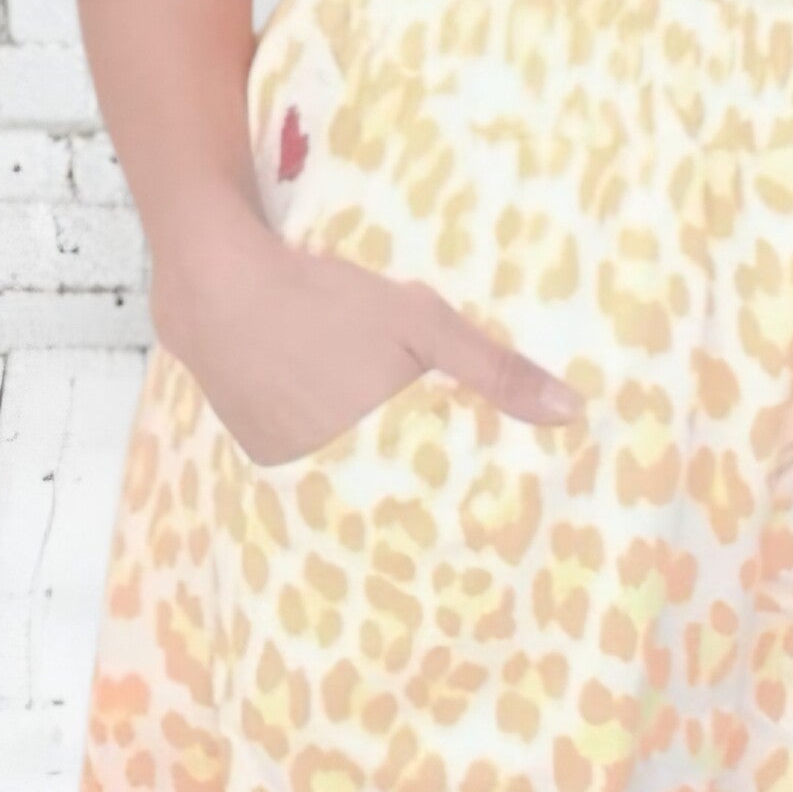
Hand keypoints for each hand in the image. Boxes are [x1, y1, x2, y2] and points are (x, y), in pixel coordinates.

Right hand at [149, 198, 588, 468]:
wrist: (219, 290)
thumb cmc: (327, 301)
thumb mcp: (421, 321)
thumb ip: (494, 369)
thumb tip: (573, 412)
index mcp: (384, 453)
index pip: (440, 495)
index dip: (465, 492)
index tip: (497, 501)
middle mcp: (337, 478)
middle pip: (395, 493)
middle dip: (423, 485)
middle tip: (454, 476)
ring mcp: (294, 474)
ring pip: (352, 482)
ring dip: (375, 472)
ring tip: (399, 454)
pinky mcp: (264, 460)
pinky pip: (313, 470)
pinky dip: (333, 456)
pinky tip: (343, 428)